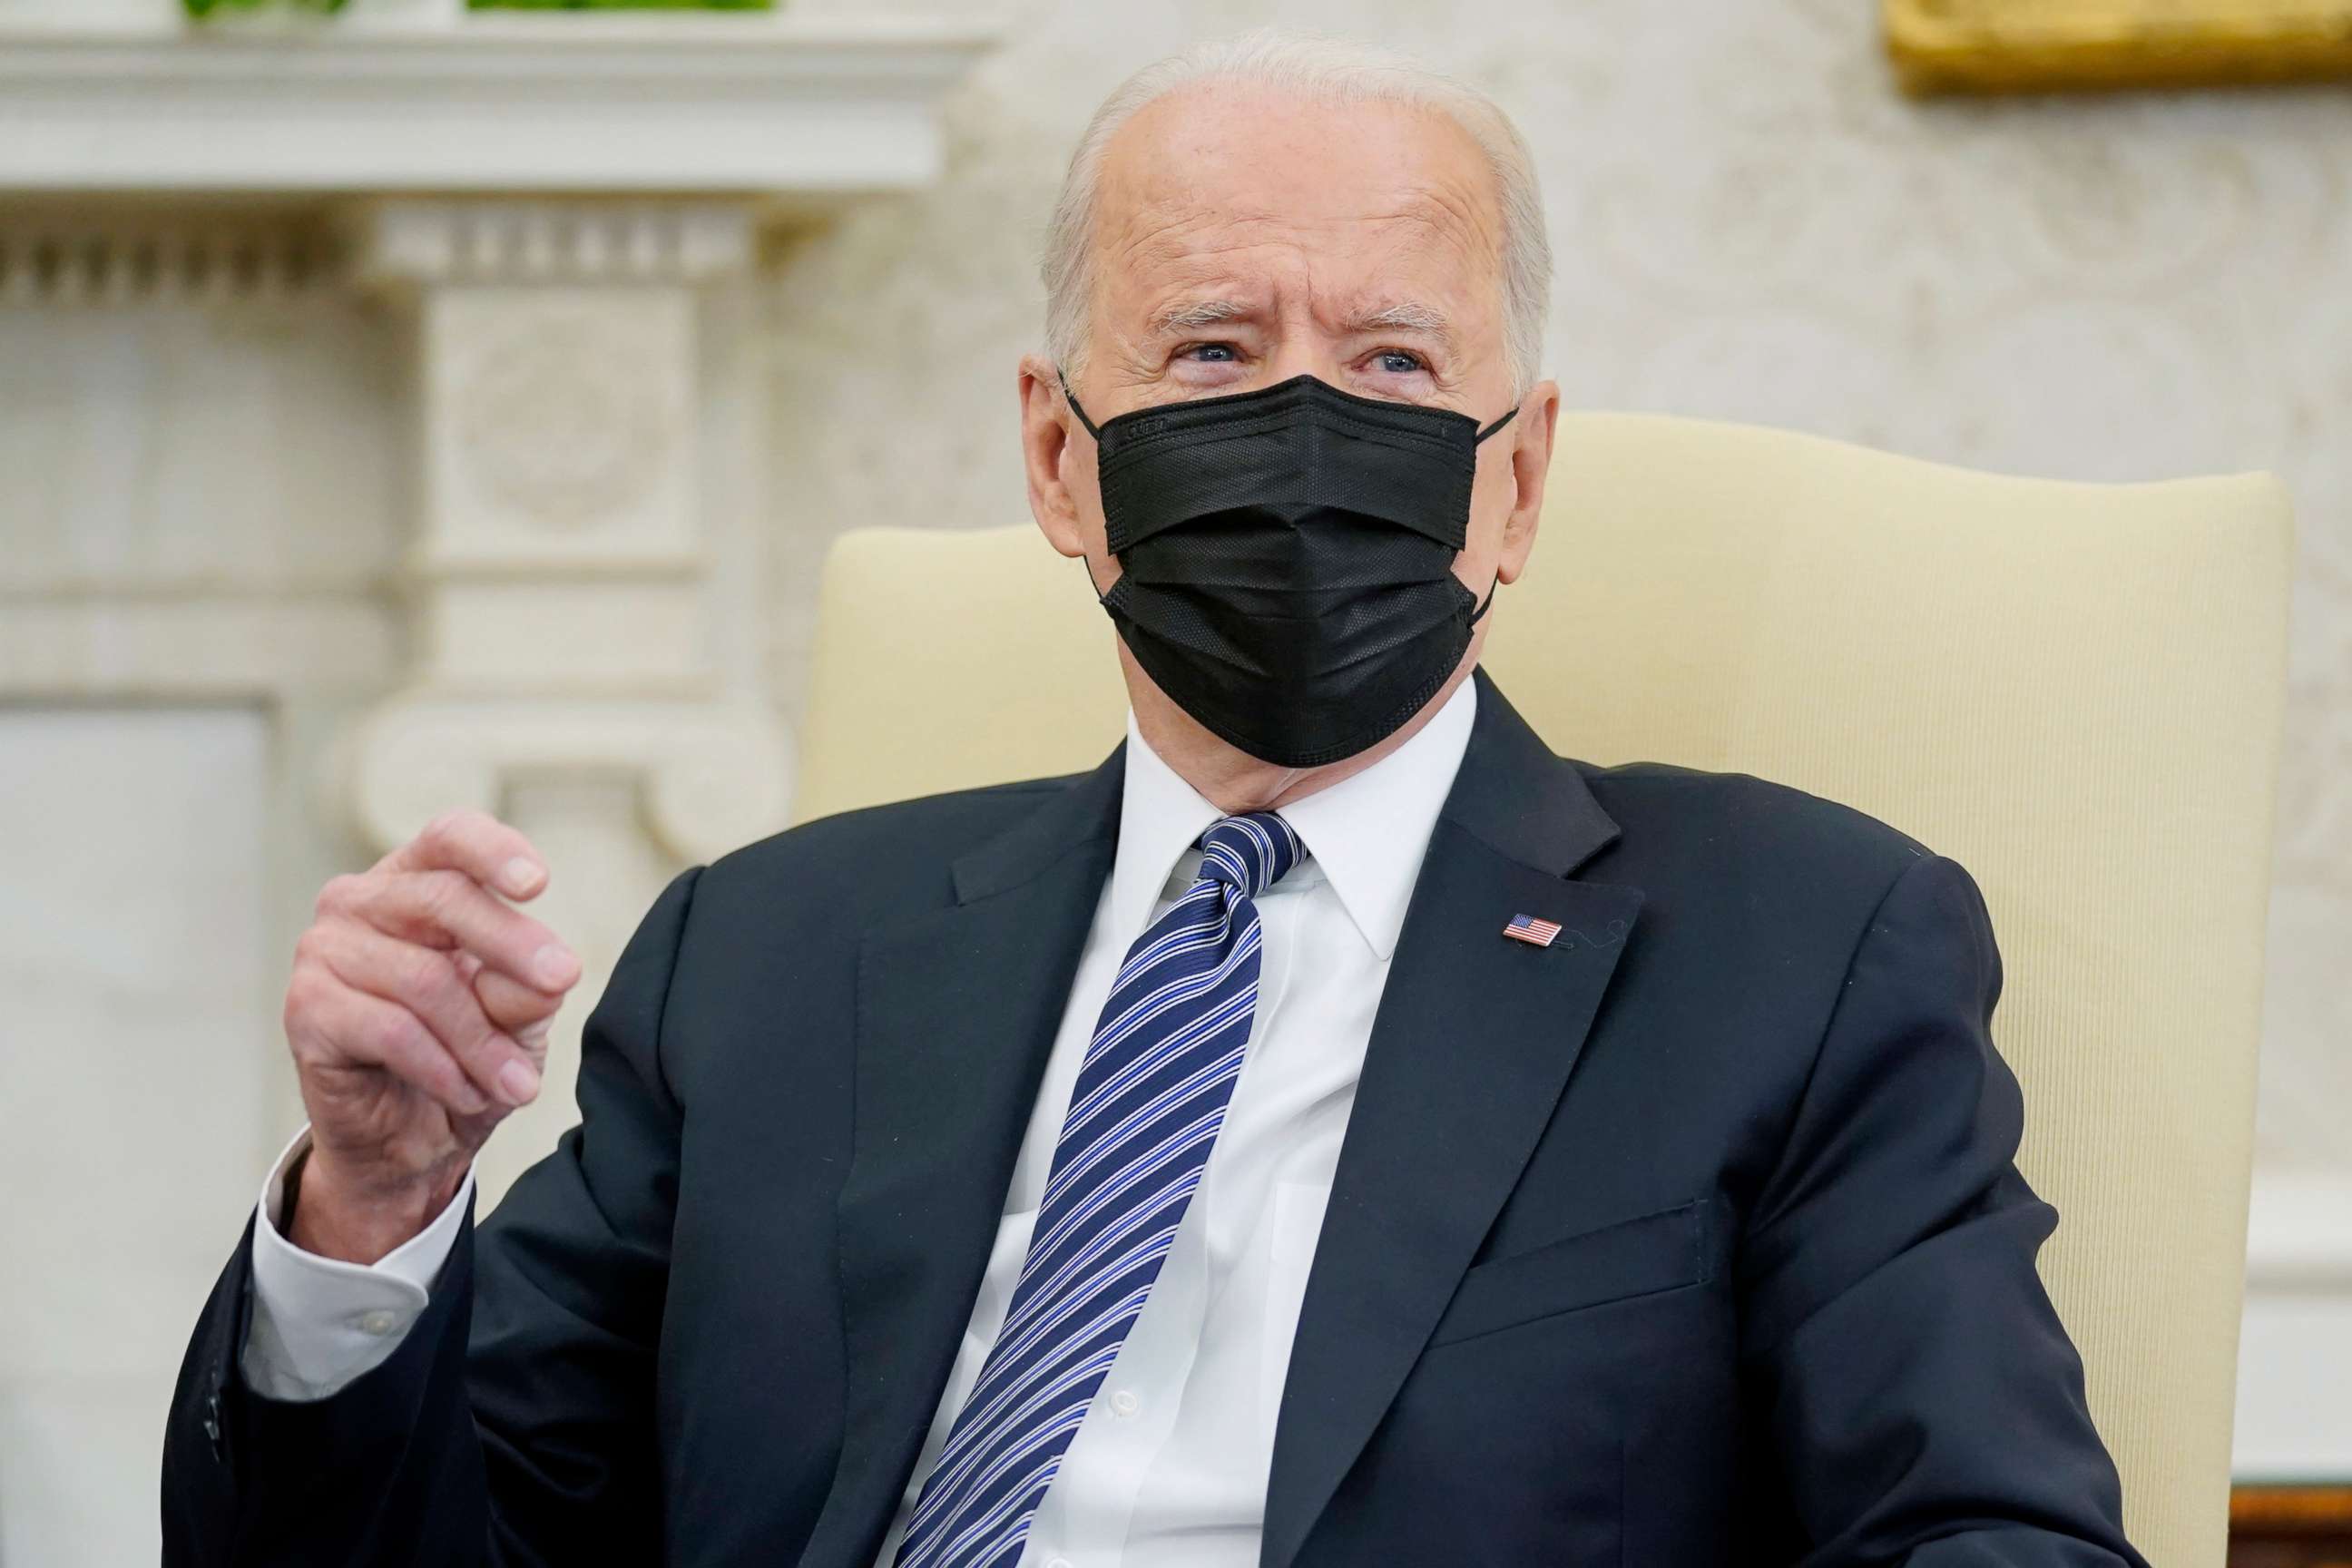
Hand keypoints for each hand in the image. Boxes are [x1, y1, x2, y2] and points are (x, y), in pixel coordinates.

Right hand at [280, 810, 580, 1262]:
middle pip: (444, 899)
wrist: (409, 1140)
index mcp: (417, 880)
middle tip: (563, 981)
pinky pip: (391, 1030)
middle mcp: (362, 901)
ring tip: (518, 1084)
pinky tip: (469, 1094)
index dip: (494, 850)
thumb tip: (544, 976)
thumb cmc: (467, 1056)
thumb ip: (527, 987)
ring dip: (483, 1041)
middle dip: (512, 944)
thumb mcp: (517, 1017)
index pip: (450, 839)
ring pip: (425, 979)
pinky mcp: (306, 1007)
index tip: (537, 884)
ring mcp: (325, 949)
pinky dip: (443, 1068)